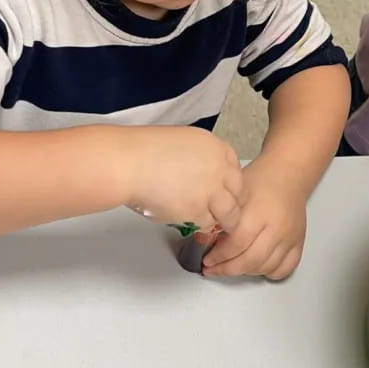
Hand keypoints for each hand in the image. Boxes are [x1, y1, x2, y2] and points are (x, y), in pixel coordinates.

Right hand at [121, 126, 243, 233]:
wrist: (130, 164)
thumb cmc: (146, 151)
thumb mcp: (184, 142)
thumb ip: (201, 157)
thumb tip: (203, 173)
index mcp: (215, 147)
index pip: (236, 170)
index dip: (231, 183)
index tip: (226, 191)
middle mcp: (219, 168)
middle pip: (238, 192)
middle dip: (232, 203)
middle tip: (225, 211)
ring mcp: (211, 191)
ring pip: (229, 213)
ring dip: (223, 220)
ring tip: (217, 224)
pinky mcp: (198, 211)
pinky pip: (208, 224)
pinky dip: (202, 226)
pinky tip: (195, 223)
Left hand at [201, 160, 306, 280]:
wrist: (288, 174)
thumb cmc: (260, 180)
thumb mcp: (236, 192)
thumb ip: (223, 216)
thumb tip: (204, 238)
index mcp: (258, 213)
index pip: (237, 244)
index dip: (219, 256)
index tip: (207, 260)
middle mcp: (276, 228)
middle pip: (251, 260)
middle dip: (228, 269)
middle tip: (213, 269)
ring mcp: (290, 237)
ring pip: (266, 267)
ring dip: (245, 272)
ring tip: (230, 267)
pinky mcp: (299, 242)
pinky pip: (285, 268)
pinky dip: (269, 273)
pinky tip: (256, 267)